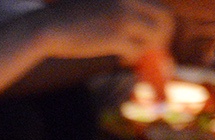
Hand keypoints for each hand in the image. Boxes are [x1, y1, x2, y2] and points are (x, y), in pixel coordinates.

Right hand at [31, 0, 174, 61]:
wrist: (49, 26)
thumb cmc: (71, 16)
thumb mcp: (101, 2)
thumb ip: (121, 8)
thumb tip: (142, 25)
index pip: (159, 5)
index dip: (161, 22)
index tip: (156, 34)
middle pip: (165, 18)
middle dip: (164, 36)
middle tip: (155, 49)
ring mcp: (124, 17)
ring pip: (154, 36)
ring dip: (148, 49)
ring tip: (134, 54)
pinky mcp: (115, 36)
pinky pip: (137, 50)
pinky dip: (132, 58)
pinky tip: (121, 59)